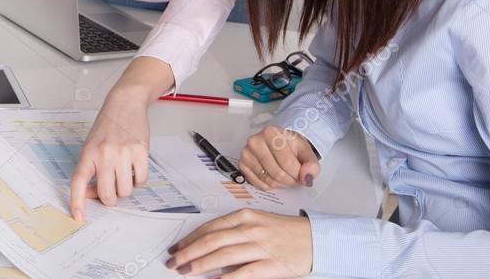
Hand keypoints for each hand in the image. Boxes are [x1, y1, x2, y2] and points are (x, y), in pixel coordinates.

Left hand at [69, 90, 149, 220]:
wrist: (125, 104)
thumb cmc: (107, 126)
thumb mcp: (91, 146)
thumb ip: (91, 170)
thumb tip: (93, 195)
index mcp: (88, 153)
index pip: (79, 182)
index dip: (77, 202)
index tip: (78, 217)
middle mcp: (104, 154)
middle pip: (107, 194)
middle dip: (110, 198)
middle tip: (111, 190)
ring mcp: (123, 153)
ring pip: (125, 191)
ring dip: (125, 188)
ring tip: (124, 174)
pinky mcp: (141, 152)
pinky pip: (141, 181)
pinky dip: (138, 180)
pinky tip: (134, 168)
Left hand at [165, 209, 312, 277]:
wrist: (316, 238)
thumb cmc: (285, 231)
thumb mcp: (257, 222)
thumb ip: (234, 230)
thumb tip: (208, 244)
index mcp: (244, 216)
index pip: (209, 227)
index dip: (189, 238)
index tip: (176, 247)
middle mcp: (250, 228)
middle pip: (211, 240)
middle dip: (188, 252)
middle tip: (174, 261)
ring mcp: (260, 246)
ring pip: (222, 255)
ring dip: (200, 264)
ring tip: (186, 271)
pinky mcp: (271, 264)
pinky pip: (244, 272)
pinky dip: (226, 277)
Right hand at [238, 126, 319, 190]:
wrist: (279, 143)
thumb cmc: (290, 146)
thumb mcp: (306, 151)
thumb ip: (311, 165)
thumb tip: (307, 177)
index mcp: (271, 133)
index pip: (287, 163)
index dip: (298, 174)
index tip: (303, 174)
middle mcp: (255, 141)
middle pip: (277, 174)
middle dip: (290, 180)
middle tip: (295, 177)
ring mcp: (246, 153)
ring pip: (268, 180)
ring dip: (281, 184)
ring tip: (285, 175)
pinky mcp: (242, 164)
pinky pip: (258, 184)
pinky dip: (269, 185)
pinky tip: (274, 176)